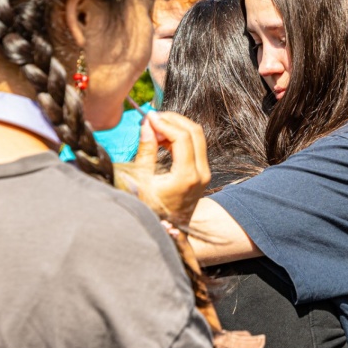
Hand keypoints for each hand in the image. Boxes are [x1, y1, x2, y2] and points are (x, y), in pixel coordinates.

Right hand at [123, 111, 210, 225]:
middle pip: (195, 132)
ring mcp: (204, 173)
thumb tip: (147, 125)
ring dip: (178, 126)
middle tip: (153, 117)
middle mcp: (201, 173)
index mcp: (186, 176)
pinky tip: (162, 138)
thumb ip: (146, 151)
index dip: (165, 122)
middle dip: (174, 119)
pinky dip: (180, 136)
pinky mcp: (202, 172)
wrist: (167, 231)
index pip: (182, 137)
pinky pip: (196, 146)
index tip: (148, 116)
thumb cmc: (151, 210)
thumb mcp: (142, 181)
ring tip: (155, 127)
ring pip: (198, 137)